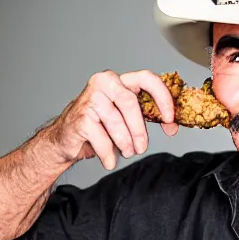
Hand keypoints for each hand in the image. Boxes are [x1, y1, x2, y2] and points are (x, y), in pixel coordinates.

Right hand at [43, 69, 178, 169]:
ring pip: (117, 123)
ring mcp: (90, 98)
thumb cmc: (100, 126)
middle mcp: (104, 83)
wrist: (65, 138)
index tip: (170, 119)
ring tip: (127, 152)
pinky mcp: (81, 117)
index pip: (146, 78)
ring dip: (126, 144)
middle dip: (140, 130)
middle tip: (142, 148)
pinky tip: (110, 161)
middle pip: (131, 103)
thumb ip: (148, 116)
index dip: (162, 97)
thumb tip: (173, 126)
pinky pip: (103, 140)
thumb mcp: (127, 117)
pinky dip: (109, 154)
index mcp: (119, 80)